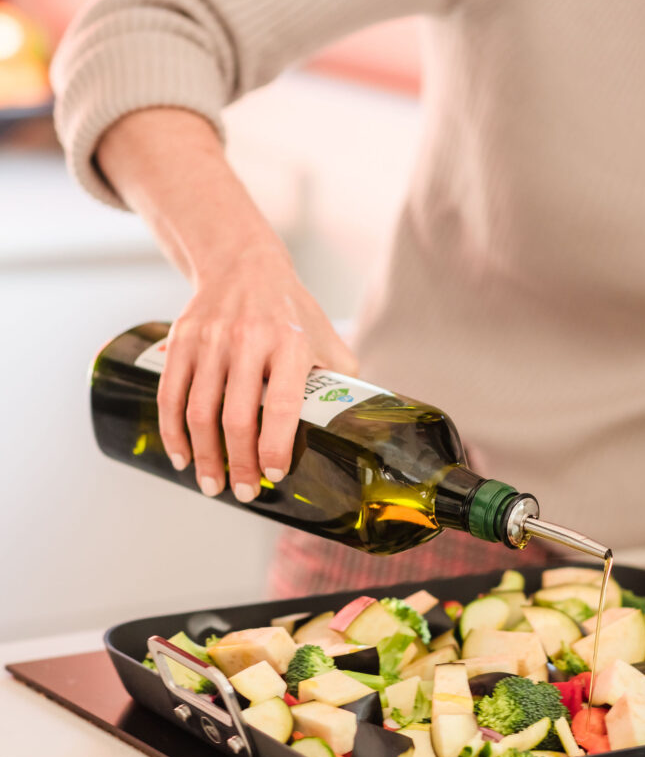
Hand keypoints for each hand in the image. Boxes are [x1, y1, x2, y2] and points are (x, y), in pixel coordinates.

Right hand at [96, 107, 356, 502]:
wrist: (243, 264)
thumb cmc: (290, 311)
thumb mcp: (325, 337)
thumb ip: (340, 377)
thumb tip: (361, 424)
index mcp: (289, 344)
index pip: (281, 405)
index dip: (276, 447)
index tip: (275, 476)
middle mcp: (248, 341)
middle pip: (238, 416)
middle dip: (239, 463)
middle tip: (243, 493)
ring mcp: (211, 340)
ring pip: (200, 410)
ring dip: (205, 456)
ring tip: (212, 485)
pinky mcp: (181, 339)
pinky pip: (171, 394)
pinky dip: (172, 432)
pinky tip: (183, 457)